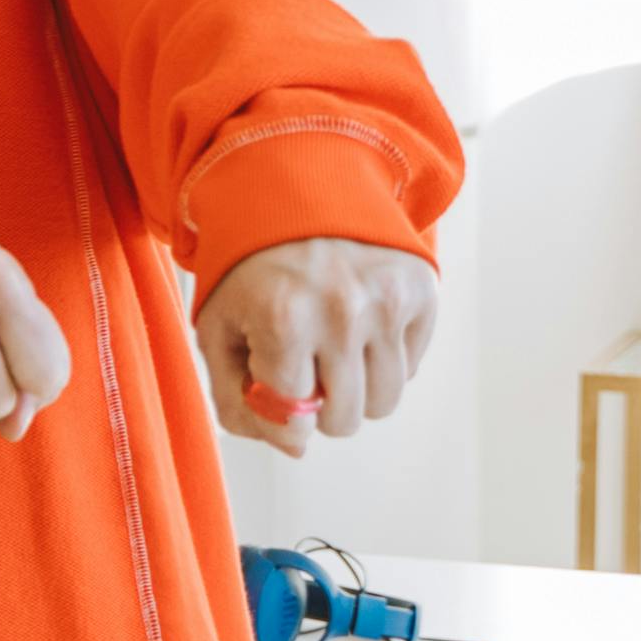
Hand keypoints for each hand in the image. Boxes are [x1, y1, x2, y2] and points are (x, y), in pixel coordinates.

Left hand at [194, 238, 434, 455]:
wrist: (297, 192)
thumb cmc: (251, 270)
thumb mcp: (219, 330)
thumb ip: (238, 402)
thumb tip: (295, 448)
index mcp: (283, 318)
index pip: (295, 418)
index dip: (282, 415)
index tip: (274, 390)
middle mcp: (343, 310)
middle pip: (344, 420)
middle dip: (318, 406)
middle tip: (303, 364)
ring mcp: (388, 300)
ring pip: (385, 402)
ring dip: (356, 390)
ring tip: (331, 349)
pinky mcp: (421, 291)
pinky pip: (409, 368)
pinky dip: (383, 359)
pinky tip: (357, 325)